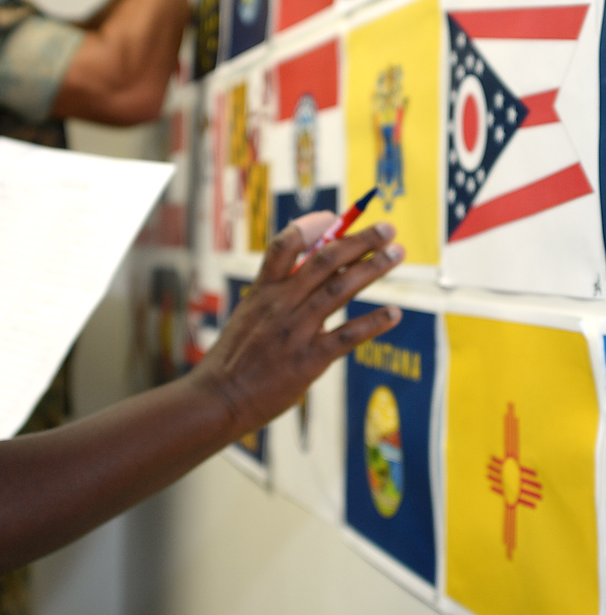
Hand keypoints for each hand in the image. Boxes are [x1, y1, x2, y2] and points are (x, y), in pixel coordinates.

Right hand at [196, 212, 403, 440]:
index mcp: (262, 291)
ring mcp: (295, 330)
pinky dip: (373, 323)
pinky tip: (394, 313)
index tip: (336, 216)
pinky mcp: (308, 359)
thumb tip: (308, 275)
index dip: (313, 226)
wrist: (219, 397)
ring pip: (340, 289)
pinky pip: (347, 335)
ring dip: (372, 268)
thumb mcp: (248, 316)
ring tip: (396, 253)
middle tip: (386, 229)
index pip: (286, 245)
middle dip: (358, 240)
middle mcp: (280, 304)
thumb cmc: (234, 359)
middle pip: (323, 260)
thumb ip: (275, 296)